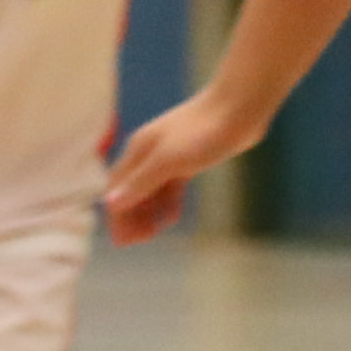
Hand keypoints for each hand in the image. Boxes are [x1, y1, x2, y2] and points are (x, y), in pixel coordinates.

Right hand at [103, 90, 259, 243]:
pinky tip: (172, 218)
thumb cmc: (203, 132)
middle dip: (131, 217)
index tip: (124, 242)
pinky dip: (168, 203)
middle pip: (131, 190)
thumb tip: (110, 203)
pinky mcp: (190, 159)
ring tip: (154, 234)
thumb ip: (140, 182)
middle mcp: (149, 153)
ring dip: (148, 212)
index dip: (117, 216)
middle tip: (140, 242)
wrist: (239, 108)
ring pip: (151, 190)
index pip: (117, 189)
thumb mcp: (169, 161)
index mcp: (138, 151)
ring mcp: (170, 155)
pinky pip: (171, 186)